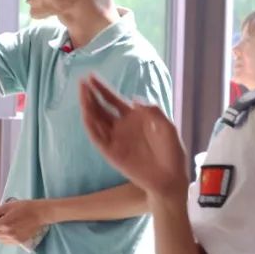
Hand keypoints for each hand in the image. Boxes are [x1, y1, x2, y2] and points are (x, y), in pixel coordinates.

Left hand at [0, 200, 49, 246]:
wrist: (42, 213)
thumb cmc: (25, 207)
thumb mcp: (7, 206)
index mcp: (4, 224)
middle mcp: (8, 234)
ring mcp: (14, 239)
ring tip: (7, 224)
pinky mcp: (19, 242)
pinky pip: (5, 241)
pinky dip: (4, 236)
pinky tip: (11, 229)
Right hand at [79, 75, 188, 198]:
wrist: (171, 178)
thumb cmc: (172, 153)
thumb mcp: (168, 127)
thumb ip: (154, 112)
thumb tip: (134, 100)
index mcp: (134, 118)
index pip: (113, 100)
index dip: (102, 88)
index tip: (90, 76)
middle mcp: (121, 127)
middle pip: (101, 108)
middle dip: (91, 95)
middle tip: (82, 82)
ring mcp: (115, 140)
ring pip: (96, 121)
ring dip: (88, 108)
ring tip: (83, 95)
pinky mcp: (112, 153)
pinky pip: (98, 139)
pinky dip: (91, 127)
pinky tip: (87, 115)